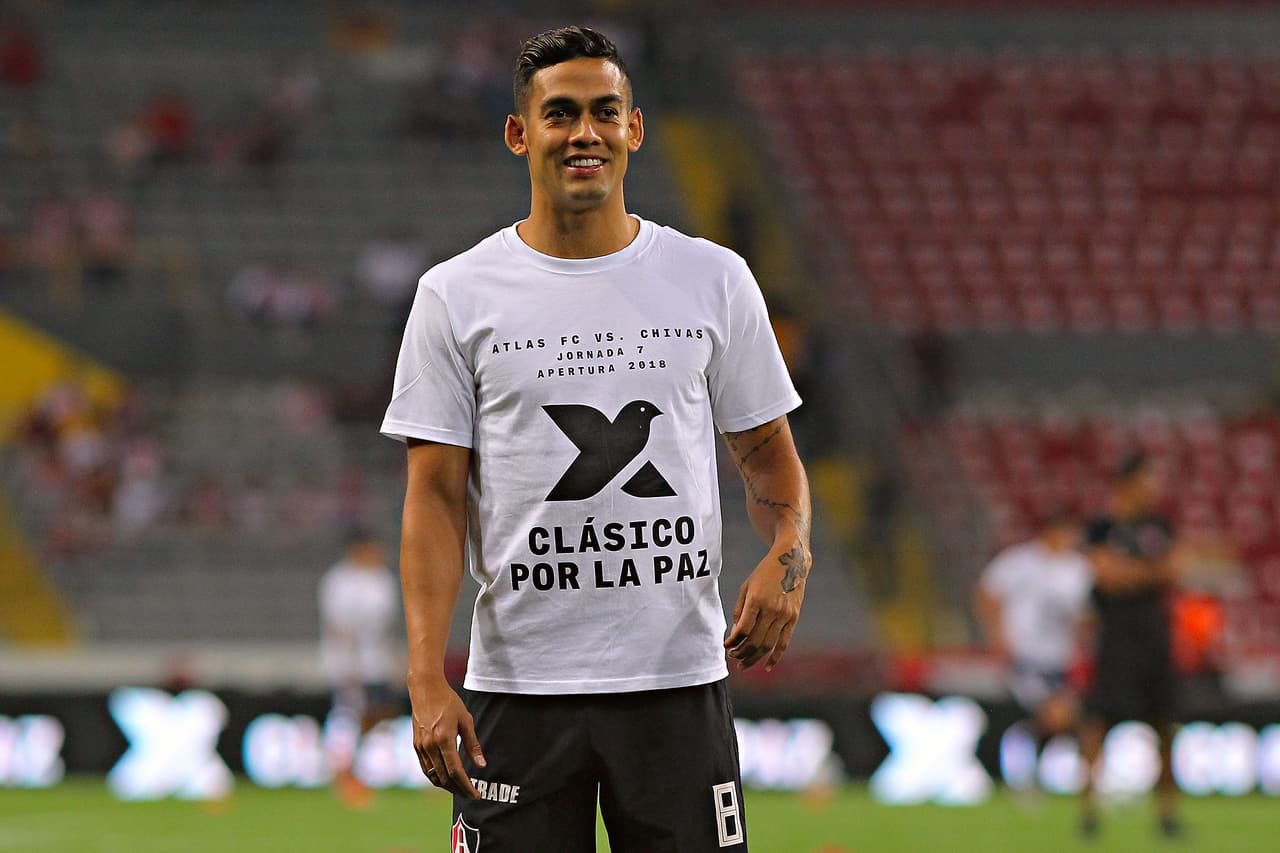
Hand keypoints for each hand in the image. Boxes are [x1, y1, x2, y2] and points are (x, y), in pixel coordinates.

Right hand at [410, 676, 485, 797]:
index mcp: (444, 739)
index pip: (456, 771)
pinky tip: (446, 779)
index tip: (476, 794)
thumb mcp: (466, 720)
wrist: (425, 689)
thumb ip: (473, 744)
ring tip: (460, 789)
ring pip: (433, 776)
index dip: (467, 786)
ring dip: (447, 786)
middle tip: (470, 795)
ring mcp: (421, 747)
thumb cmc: (449, 702)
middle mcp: (430, 746)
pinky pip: (426, 768)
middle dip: (458, 790)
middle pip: (444, 778)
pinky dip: (436, 778)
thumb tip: (481, 765)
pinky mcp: (416, 746)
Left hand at [724, 542, 808, 670]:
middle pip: (755, 641)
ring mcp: (784, 615)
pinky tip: (767, 667)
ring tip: (744, 664)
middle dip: (742, 653)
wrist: (791, 562)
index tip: (726, 645)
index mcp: (757, 600)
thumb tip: (736, 634)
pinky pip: (784, 642)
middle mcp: (772, 609)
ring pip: (768, 645)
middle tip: (733, 658)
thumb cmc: (764, 574)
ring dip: (755, 658)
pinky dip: (775, 656)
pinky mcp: (793, 618)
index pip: (743, 629)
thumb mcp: (747, 587)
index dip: (733, 641)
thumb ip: (740, 610)